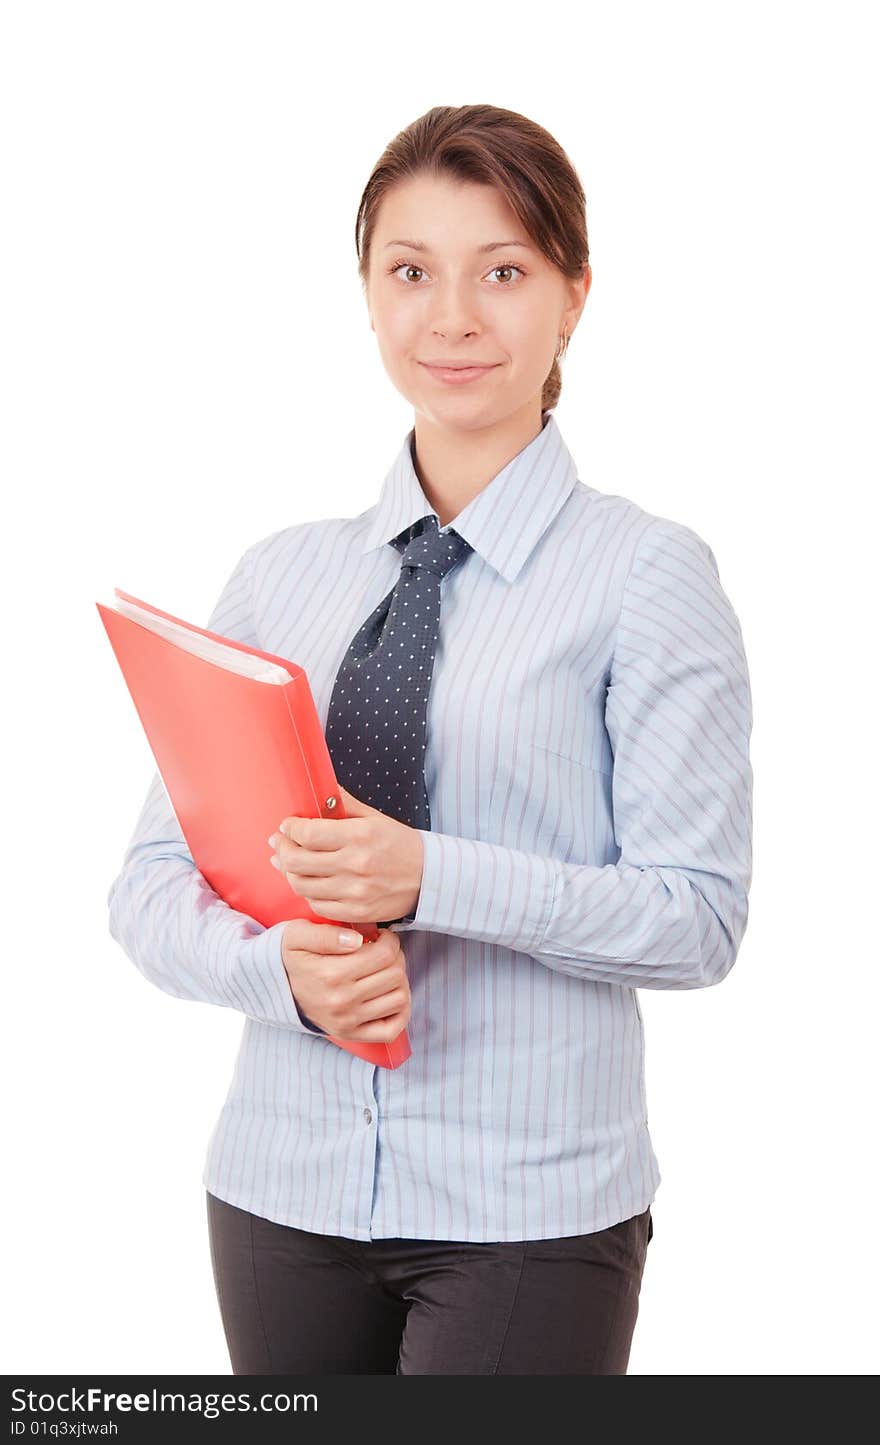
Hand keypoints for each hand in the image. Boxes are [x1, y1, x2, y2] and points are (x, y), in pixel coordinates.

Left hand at [268, 785, 423, 923]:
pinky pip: (318, 906)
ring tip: (287, 863)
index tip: (287, 825)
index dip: (290, 829)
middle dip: (282, 849)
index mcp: (359, 835)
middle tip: (278, 842)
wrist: (429, 878)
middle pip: (298, 861)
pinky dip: (307, 894)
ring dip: (289, 873)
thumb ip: (345, 804)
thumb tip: (321, 788)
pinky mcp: (356, 912)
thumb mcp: (375, 818)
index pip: (308, 834)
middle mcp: (355, 864)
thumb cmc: (401, 845)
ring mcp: (355, 891)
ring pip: (302, 885)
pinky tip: (307, 883)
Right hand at [281, 917, 410, 1041]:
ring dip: (399, 981)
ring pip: (399, 998)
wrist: (274, 988)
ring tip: (384, 971)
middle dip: (396, 957)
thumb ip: (327, 934)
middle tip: (383, 952)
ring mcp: (347, 1021)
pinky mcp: (350, 1034)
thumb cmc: (290, 957)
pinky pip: (391, 1030)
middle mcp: (341, 1001)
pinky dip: (399, 1013)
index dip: (390, 940)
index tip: (381, 937)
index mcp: (331, 974)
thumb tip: (357, 939)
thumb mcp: (297, 934)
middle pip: (395, 974)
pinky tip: (389, 995)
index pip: (385, 954)